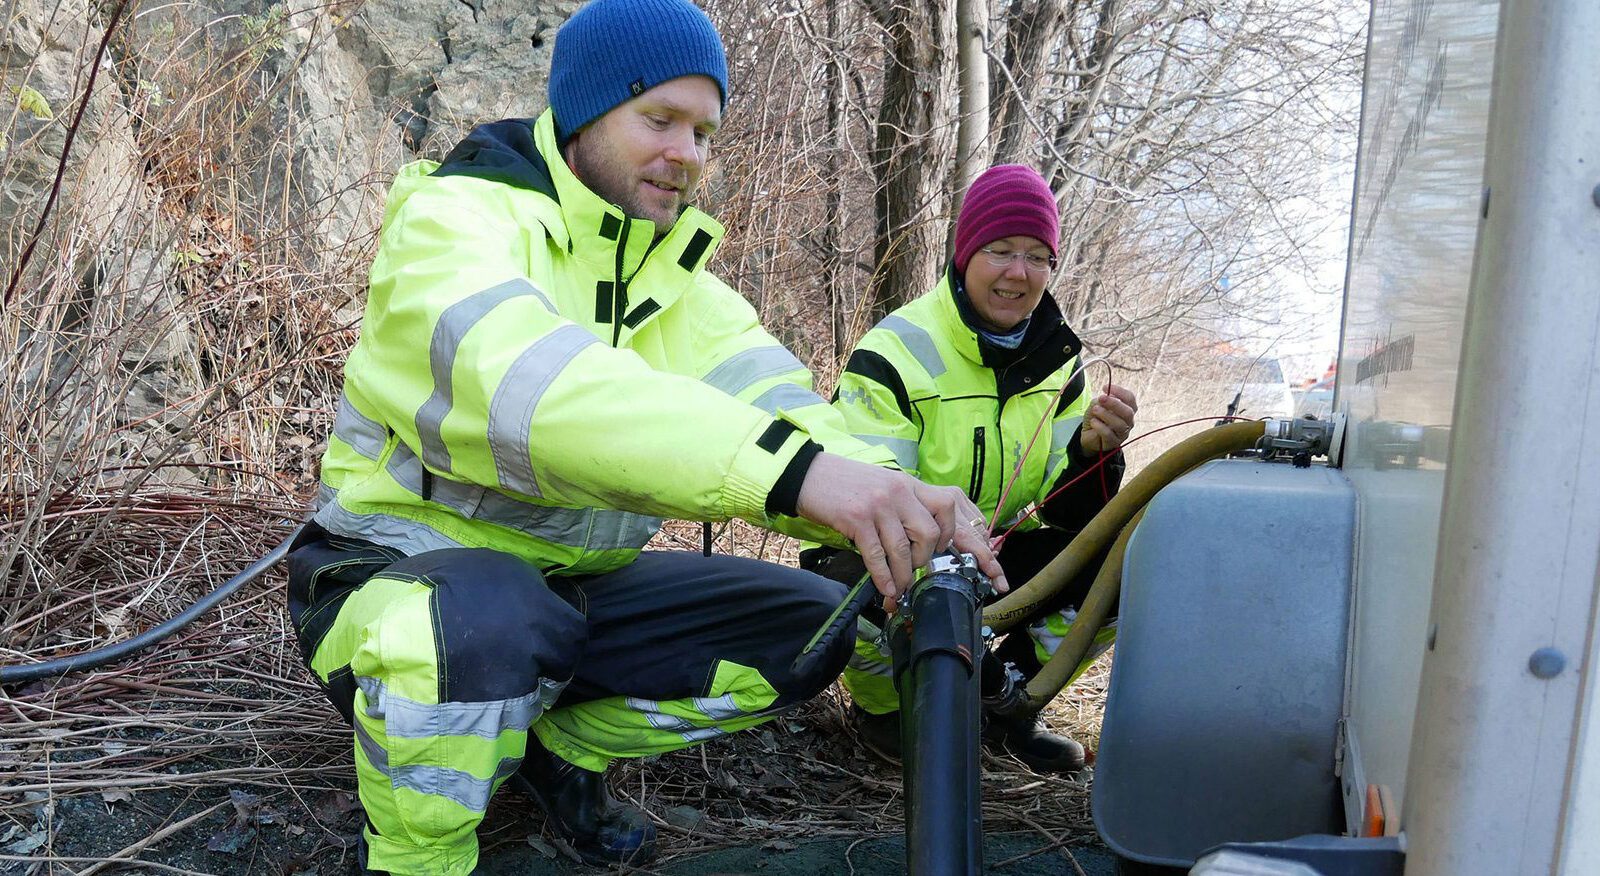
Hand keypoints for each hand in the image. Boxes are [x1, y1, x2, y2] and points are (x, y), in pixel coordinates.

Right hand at [795, 453, 1007, 604]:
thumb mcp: (884, 487)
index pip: (950, 507)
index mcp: (910, 485)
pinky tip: (884, 589)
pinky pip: (877, 555)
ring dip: (904, 575)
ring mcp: (879, 505)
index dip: (962, 538)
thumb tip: (924, 541)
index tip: (969, 562)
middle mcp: (900, 492)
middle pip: (931, 532)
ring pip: (905, 548)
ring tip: (898, 589)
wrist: (807, 473)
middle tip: (916, 571)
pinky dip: (883, 576)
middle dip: (927, 559)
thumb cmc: (846, 485)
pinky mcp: (856, 518)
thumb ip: (906, 507)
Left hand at [1080, 384, 1136, 453]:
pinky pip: (1109, 434)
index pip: (1130, 398)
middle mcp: (1128, 421)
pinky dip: (1100, 426)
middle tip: (1101, 398)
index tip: (1104, 388)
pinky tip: (1093, 422)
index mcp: (1127, 408)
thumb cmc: (1097, 418)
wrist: (1089, 435)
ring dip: (1106, 414)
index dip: (1120, 391)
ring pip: (1120, 424)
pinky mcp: (1114, 443)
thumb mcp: (1097, 405)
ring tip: (1095, 410)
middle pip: (1128, 412)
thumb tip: (1106, 398)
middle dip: (1114, 404)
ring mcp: (1123, 433)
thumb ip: (1102, 401)